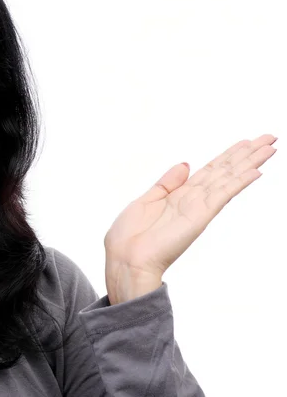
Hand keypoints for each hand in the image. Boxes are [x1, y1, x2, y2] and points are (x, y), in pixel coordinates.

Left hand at [104, 133, 277, 303]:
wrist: (126, 259)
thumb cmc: (130, 236)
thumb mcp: (147, 199)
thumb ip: (167, 182)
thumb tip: (185, 164)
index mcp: (179, 194)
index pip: (211, 170)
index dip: (229, 155)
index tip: (247, 142)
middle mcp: (193, 199)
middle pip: (225, 171)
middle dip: (247, 154)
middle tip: (270, 138)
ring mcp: (198, 207)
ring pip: (229, 178)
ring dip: (250, 162)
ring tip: (270, 147)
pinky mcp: (199, 216)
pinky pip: (222, 195)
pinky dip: (238, 182)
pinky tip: (255, 171)